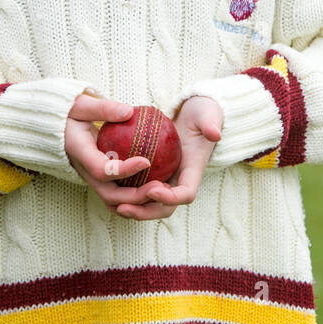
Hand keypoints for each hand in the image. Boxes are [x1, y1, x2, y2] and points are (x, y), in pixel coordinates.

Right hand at [64, 93, 159, 212]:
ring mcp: (92, 178)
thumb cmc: (69, 113)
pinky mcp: (100, 180)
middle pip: (110, 195)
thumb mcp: (81, 105)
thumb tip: (129, 112)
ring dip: (137, 202)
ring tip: (162, 192)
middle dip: (136, 196)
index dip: (124, 170)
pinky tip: (156, 187)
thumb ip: (102, 108)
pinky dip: (135, 199)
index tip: (145, 161)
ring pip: (114, 201)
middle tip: (160, 187)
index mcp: (80, 153)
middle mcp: (86, 171)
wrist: (55, 127)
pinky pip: (118, 196)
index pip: (101, 170)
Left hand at [110, 95, 222, 219]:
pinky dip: (127, 195)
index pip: (185, 194)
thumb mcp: (209, 113)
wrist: (194, 112)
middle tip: (123, 206)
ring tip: (113, 205)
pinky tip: (107, 188)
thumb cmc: (202, 112)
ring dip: (134, 208)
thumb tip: (214, 134)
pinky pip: (140, 189)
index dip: (170, 198)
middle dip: (146, 211)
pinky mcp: (155, 174)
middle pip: (165, 207)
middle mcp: (180, 180)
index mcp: (193, 170)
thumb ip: (211, 123)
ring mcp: (167, 179)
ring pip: (151, 204)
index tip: (151, 189)